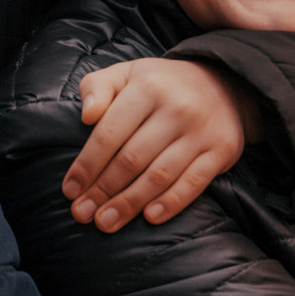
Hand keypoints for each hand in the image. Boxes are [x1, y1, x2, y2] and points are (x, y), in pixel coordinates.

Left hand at [63, 59, 262, 230]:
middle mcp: (177, 108)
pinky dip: (171, 203)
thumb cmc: (161, 85)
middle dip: (103, 190)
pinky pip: (193, 183)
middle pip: (132, 158)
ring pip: (159, 175)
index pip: (110, 133)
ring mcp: (202, 131)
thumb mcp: (127, 73)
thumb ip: (98, 87)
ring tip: (106, 222)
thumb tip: (87, 115)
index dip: (87, 165)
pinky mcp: (222, 150)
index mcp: (148, 87)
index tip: (70, 190)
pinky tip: (149, 217)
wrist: (224, 84)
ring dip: (129, 203)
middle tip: (83, 213)